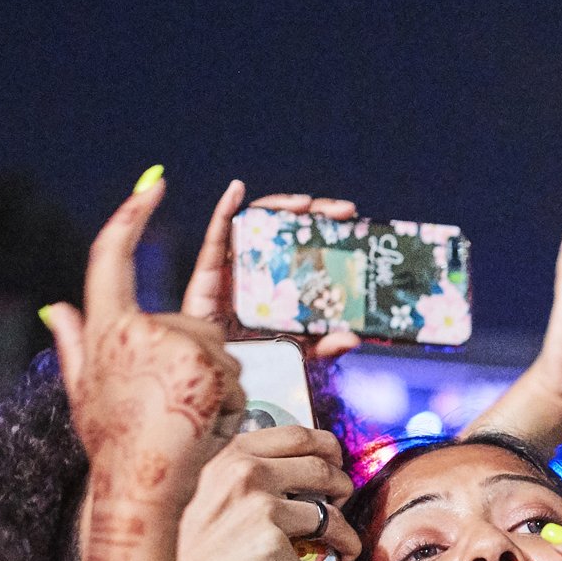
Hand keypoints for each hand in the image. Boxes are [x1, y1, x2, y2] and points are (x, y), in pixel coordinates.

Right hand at [43, 177, 245, 532]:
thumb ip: (74, 344)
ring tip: (186, 419)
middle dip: (198, 361)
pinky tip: (204, 424)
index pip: (113, 257)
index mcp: (107, 327)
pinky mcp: (209, 364)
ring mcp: (176, 344)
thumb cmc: (114, 446)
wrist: (142, 485)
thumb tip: (56, 307)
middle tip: (175, 407)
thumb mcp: (85, 392)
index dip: (131, 217)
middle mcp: (138, 328)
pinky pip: (235, 374)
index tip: (152, 185)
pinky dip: (230, 401)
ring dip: (215, 385)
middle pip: (190, 319)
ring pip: (219, 350)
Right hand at [174, 426, 361, 560]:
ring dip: (344, 541)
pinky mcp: (272, 550)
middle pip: (324, 470)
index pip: (294, 435)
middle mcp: (246, 473)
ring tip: (340, 558)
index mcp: (225, 453)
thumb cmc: (154, 554)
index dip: (325, 450)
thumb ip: (209, 474)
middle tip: (343, 506)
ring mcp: (261, 509)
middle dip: (344, 488)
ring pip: (331, 522)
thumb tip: (244, 468)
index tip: (333, 464)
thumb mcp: (173, 492)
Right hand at [179, 183, 361, 361]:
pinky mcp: (207, 269)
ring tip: (302, 203)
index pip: (306, 242)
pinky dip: (225, 208)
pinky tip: (236, 190)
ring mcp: (233, 263)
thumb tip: (353, 339)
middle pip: (285, 226)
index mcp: (281, 276)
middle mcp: (259, 264)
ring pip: (255, 222)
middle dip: (313, 211)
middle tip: (340, 211)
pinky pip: (216, 233)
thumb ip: (324, 343)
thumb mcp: (298, 350)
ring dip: (278, 205)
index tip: (351, 219)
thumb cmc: (254, 357)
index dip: (327, 228)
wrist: (214, 370)